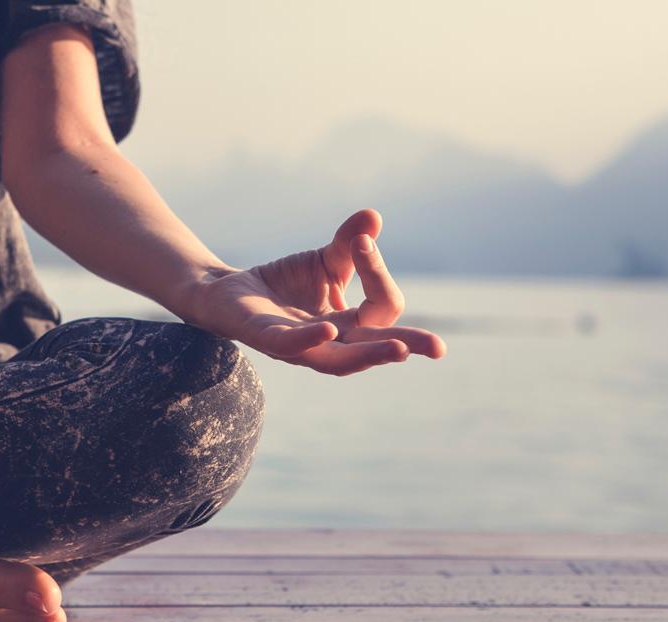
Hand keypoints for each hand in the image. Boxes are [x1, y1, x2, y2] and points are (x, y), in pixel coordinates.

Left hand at [187, 209, 446, 374]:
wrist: (229, 292)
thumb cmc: (285, 283)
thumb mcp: (325, 260)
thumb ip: (351, 244)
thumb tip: (373, 216)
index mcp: (350, 326)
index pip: (382, 307)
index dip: (378, 273)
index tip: (363, 240)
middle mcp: (331, 342)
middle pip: (374, 347)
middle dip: (407, 345)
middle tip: (438, 348)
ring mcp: (300, 346)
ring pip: (340, 359)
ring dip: (369, 355)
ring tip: (399, 350)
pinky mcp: (267, 338)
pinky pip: (292, 345)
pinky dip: (311, 339)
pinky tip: (327, 330)